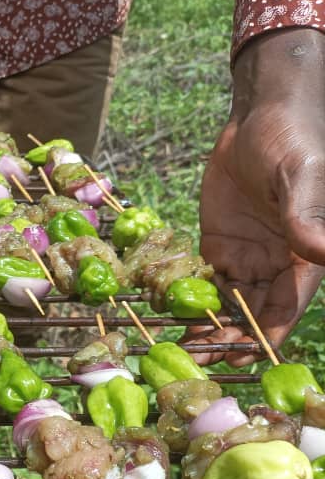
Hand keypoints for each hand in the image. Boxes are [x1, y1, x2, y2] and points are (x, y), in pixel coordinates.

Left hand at [190, 28, 324, 365]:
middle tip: (198, 359)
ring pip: (228, 305)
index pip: (286, 307)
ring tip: (182, 348)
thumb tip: (323, 251)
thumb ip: (306, 215)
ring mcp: (246, 257)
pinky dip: (190, 300)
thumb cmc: (291, 141)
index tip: (243, 356)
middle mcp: (276, 265)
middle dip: (229, 339)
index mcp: (304, 256)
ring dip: (207, 327)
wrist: (257, 118)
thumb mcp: (299, 176)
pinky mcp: (218, 246)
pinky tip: (169, 317)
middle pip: (253, 315)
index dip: (265, 334)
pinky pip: (204, 281)